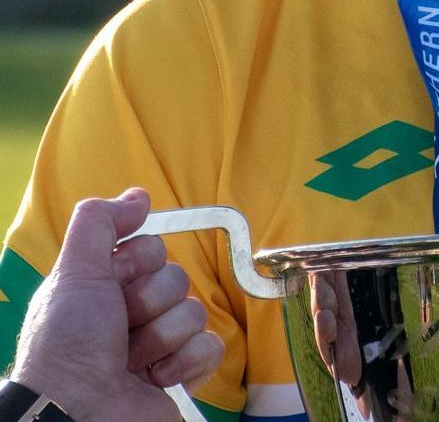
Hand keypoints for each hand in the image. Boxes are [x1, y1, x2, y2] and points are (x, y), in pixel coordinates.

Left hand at [12, 188, 223, 421]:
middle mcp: (133, 315)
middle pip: (175, 277)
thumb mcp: (72, 273)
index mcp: (107, 289)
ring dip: (163, 337)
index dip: (137, 264)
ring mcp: (160, 347)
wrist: (79, 415)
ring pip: (195, 311)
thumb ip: (99, 222)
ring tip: (132, 362)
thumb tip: (139, 196)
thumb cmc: (68, 348)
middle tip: (120, 328)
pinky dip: (186, 361)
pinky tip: (158, 377)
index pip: (152, 248)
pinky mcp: (184, 375)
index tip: (112, 287)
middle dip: (150, 303)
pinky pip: (212, 346)